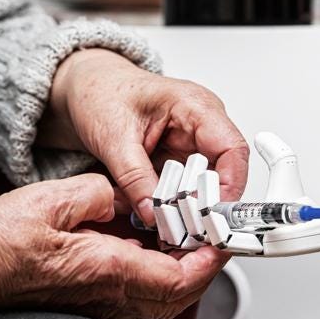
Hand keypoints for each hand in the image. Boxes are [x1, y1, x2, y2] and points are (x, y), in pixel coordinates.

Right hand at [0, 173, 227, 318]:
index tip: (221, 239)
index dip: (209, 261)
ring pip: (159, 296)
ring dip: (183, 270)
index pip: (179, 278)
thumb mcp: (53, 199)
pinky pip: (138, 291)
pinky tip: (151, 244)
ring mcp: (97, 297)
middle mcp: (106, 291)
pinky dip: (158, 271)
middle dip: (204, 267)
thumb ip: (100, 192)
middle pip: (177, 294)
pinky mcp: (87, 293)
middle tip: (213, 236)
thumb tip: (122, 195)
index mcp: (106, 268)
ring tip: (190, 236)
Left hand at [39, 49, 248, 225]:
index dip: (229, 185)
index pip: (230, 148)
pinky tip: (163, 219)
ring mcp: (191, 142)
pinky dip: (177, 205)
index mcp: (194, 106)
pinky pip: (187, 187)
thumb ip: (134, 177)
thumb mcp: (113, 137)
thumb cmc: (102, 93)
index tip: (213, 214)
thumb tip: (152, 213)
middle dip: (208, 204)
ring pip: (206, 184)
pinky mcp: (178, 158)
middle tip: (188, 230)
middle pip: (223, 172)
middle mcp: (201, 124)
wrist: (88, 88)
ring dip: (191, 208)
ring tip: (172, 229)